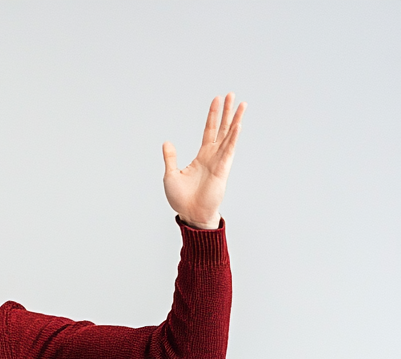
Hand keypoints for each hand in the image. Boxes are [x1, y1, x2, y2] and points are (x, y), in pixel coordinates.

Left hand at [163, 94, 245, 229]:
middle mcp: (213, 156)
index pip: (208, 131)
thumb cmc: (181, 199)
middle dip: (227, 112)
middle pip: (222, 128)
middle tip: (232, 94)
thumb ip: (171, 158)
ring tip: (241, 103)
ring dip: (235, 119)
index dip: (212, 116)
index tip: (216, 100)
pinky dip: (233, 137)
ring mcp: (219, 161)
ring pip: (229, 135)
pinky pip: (229, 150)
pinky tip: (237, 125)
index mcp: (201, 156)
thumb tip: (167, 142)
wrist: (190, 214)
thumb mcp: (171, 175)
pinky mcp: (222, 169)